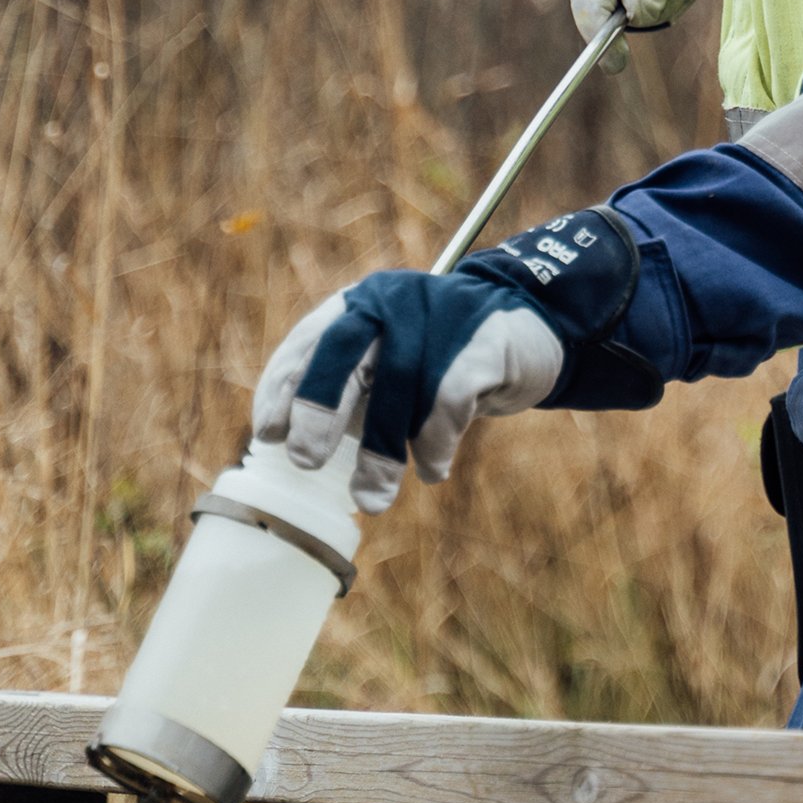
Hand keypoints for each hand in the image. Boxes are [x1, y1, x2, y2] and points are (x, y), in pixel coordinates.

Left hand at [253, 271, 562, 513]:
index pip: (309, 342)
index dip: (283, 388)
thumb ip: (354, 390)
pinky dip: (435, 445)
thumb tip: (297, 449)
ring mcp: (439, 317)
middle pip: (343, 352)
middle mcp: (393, 302)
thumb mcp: (393, 363)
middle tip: (304, 461)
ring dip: (381, 453)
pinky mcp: (483, 344)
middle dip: (318, 409)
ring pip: (398, 388)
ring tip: (372, 499)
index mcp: (361, 304)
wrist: (535, 324)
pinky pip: (448, 402)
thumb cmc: (447, 357)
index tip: (267, 435)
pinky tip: (433, 471)